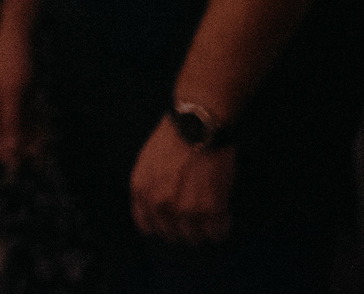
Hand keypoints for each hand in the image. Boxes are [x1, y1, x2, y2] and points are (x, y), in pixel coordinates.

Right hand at [0, 23, 34, 169]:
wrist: (21, 35)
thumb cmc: (14, 62)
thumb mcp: (14, 92)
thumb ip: (11, 120)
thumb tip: (11, 147)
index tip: (16, 163)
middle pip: (1, 132)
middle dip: (17, 145)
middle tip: (36, 155)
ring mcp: (4, 98)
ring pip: (15, 126)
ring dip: (28, 137)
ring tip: (44, 146)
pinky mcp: (17, 94)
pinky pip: (24, 116)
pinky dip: (32, 124)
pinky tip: (44, 131)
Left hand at [130, 116, 234, 243]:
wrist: (199, 124)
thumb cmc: (174, 136)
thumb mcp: (147, 161)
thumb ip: (149, 187)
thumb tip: (158, 208)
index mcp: (141, 190)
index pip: (147, 226)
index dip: (161, 225)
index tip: (172, 222)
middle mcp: (160, 203)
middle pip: (172, 234)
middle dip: (183, 228)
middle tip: (194, 217)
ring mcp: (186, 209)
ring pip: (194, 238)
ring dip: (202, 230)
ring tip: (209, 215)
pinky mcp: (211, 208)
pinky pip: (217, 233)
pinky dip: (221, 227)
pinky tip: (222, 214)